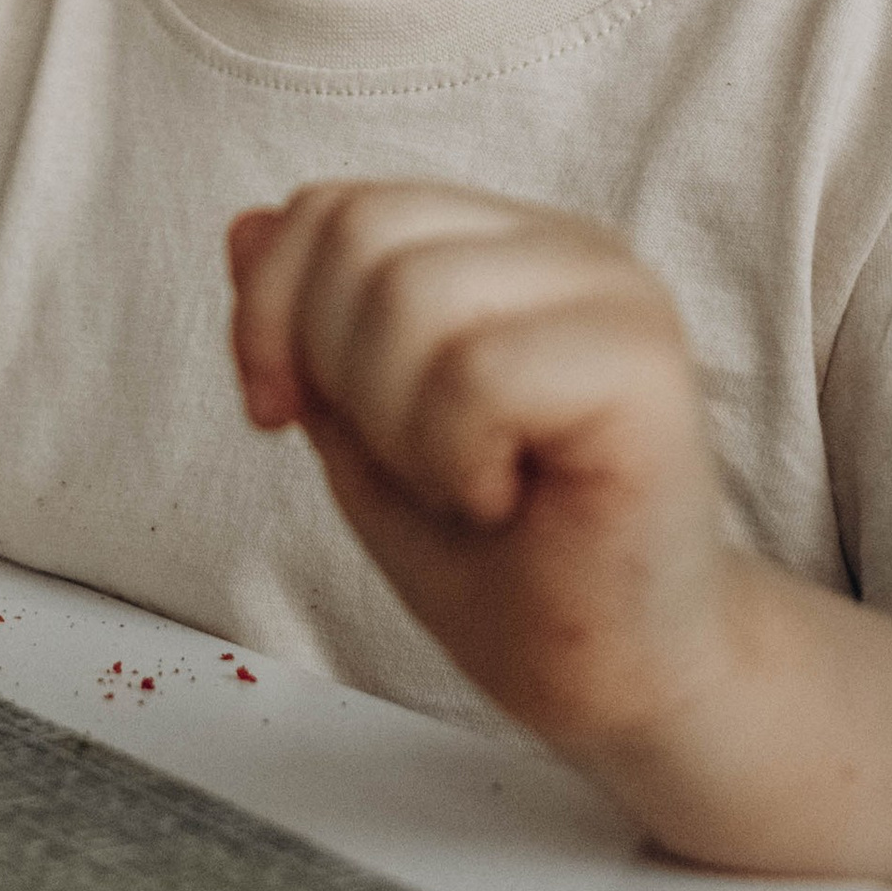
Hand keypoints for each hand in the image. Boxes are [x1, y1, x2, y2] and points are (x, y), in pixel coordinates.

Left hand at [227, 181, 737, 755]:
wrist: (616, 684)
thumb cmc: (500, 567)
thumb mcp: (361, 432)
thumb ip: (308, 331)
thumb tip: (247, 227)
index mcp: (503, 246)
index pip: (334, 206)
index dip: (268, 310)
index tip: (277, 413)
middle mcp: (566, 248)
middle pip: (361, 234)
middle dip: (335, 370)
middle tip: (410, 465)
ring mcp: (615, 298)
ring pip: (410, 293)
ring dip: (399, 425)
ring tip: (466, 482)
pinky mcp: (644, 367)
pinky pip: (476, 372)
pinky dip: (455, 458)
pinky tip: (508, 499)